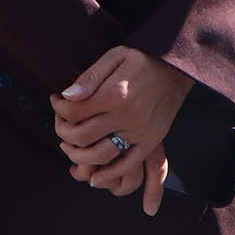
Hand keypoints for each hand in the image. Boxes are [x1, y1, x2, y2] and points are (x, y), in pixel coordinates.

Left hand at [52, 45, 193, 213]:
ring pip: (100, 155)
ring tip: (71, 148)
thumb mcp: (114, 56)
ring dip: (79, 157)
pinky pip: (129, 164)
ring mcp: (140, 131)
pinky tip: (95, 178)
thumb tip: (67, 96)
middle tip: (60, 125)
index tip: (56, 101)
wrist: (178, 66)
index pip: (74, 111)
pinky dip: (110, 175)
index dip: (59, 108)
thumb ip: (90, 76)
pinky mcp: (152, 140)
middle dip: (63, 133)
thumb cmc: (143, 58)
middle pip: (82, 136)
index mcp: (114, 93)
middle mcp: (127, 115)